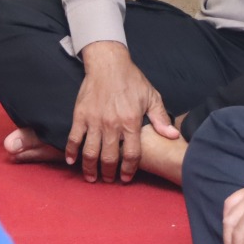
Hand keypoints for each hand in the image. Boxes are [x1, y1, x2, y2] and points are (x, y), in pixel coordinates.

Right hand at [67, 42, 176, 182]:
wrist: (108, 63)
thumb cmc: (131, 79)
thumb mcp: (151, 96)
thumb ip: (160, 118)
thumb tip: (172, 135)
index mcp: (131, 122)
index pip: (131, 154)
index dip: (129, 170)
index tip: (126, 178)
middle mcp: (112, 124)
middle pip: (109, 158)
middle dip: (109, 173)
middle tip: (108, 179)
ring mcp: (94, 121)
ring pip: (90, 153)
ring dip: (90, 169)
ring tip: (92, 178)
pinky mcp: (80, 116)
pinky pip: (73, 138)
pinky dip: (71, 152)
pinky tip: (72, 161)